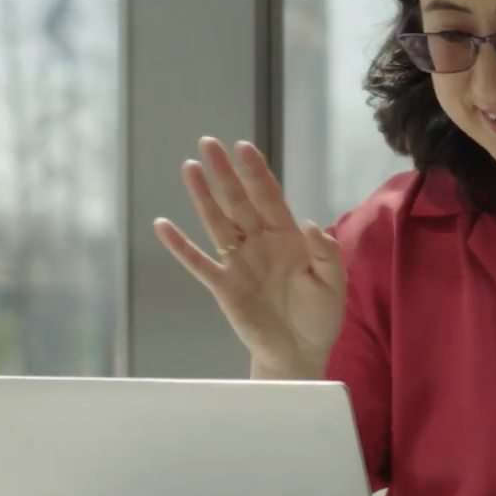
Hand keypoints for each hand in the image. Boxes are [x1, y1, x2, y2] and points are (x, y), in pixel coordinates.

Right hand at [152, 138, 344, 377]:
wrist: (299, 352)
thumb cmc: (319, 316)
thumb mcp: (333, 284)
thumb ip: (325, 254)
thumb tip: (311, 225)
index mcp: (287, 237)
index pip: (270, 197)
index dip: (257, 172)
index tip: (244, 147)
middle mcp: (259, 243)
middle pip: (238, 201)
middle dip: (225, 173)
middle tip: (208, 142)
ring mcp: (238, 262)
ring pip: (217, 222)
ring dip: (202, 197)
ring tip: (189, 168)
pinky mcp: (223, 285)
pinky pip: (198, 262)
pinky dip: (180, 245)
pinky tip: (163, 225)